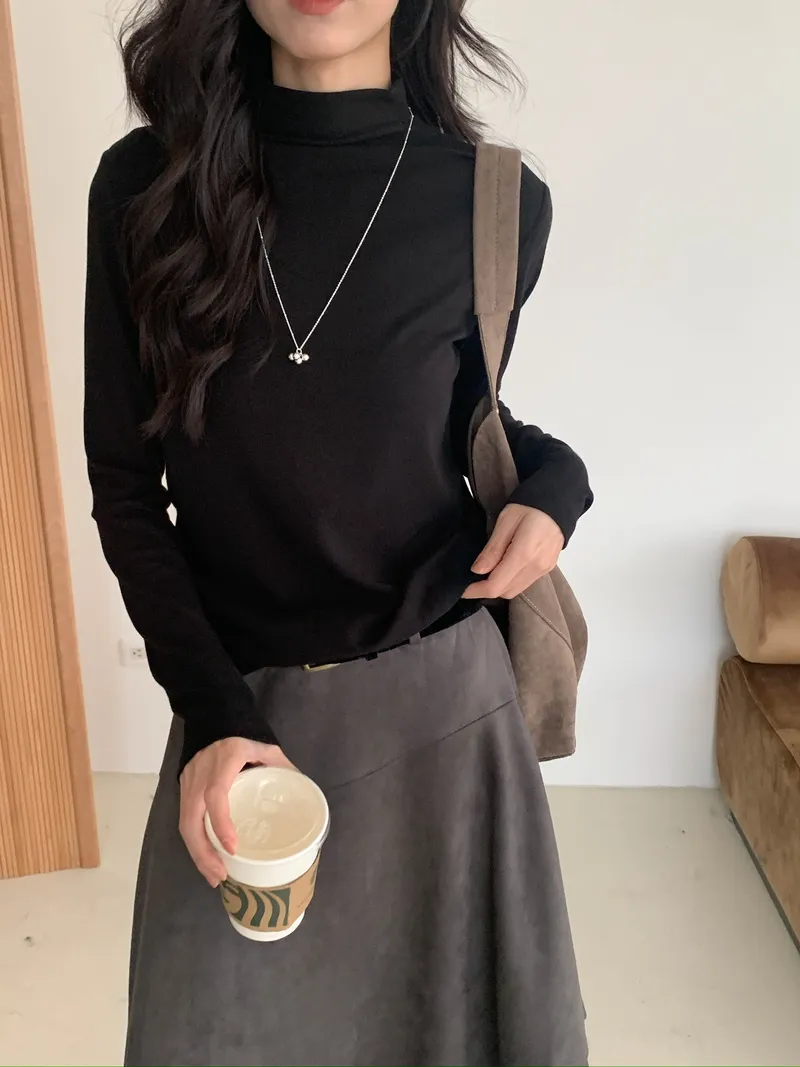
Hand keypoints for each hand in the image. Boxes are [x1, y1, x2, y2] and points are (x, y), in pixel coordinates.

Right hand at [179, 737, 294, 887]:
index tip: (233, 847)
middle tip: (221, 876)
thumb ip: (281, 765)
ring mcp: (188, 784)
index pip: (215, 796)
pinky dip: (195, 843)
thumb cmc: (241, 733)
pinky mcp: (183, 790)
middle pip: (192, 821)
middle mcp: (200, 777)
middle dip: (204, 853)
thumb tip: (302, 789)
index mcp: (222, 763)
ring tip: (215, 876)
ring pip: (185, 825)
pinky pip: (185, 821)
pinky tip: (207, 858)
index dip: (222, 823)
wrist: (211, 715)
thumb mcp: (264, 745)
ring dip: (198, 854)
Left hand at [463, 504, 564, 600]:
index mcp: (524, 554)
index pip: (496, 585)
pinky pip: (525, 583)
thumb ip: (493, 549)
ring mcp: (544, 569)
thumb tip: (477, 570)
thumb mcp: (505, 521)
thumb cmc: (528, 506)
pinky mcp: (548, 568)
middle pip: (505, 592)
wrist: (557, 503)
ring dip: (499, 587)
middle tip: (472, 580)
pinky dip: (511, 582)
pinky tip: (503, 569)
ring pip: (516, 590)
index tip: (462, 590)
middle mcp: (536, 567)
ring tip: (486, 574)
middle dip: (486, 590)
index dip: (476, 591)